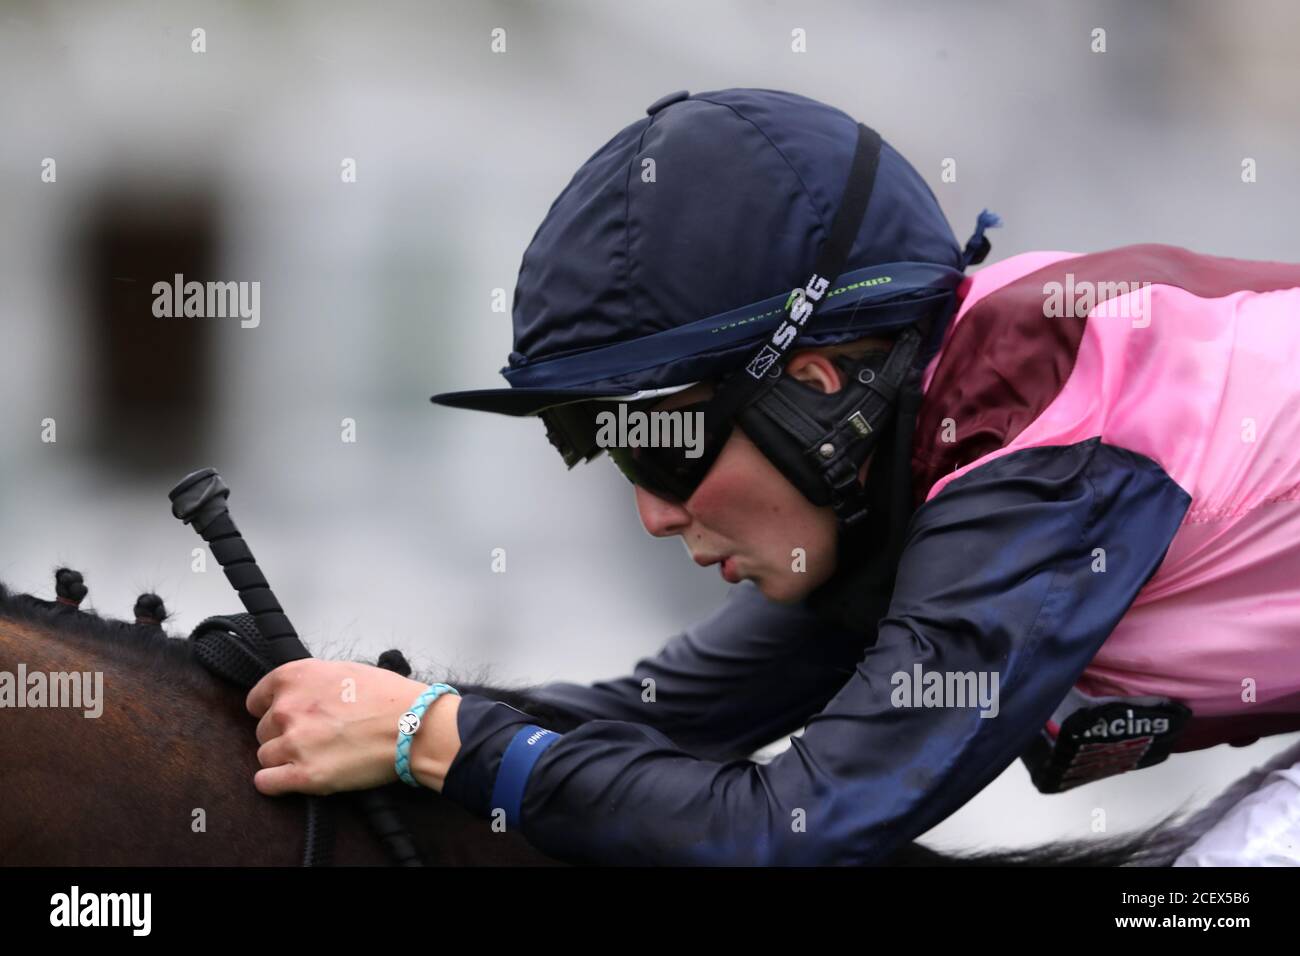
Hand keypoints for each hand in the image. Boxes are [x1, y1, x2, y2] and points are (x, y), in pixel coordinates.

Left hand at [246, 659, 461, 795]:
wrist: (413, 726)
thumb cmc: (389, 697)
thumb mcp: (345, 669)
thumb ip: (313, 681)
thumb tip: (301, 694)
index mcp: (296, 677)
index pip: (257, 698)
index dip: (269, 709)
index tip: (283, 718)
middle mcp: (288, 708)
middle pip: (262, 729)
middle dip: (283, 734)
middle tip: (312, 737)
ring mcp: (294, 743)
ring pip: (265, 756)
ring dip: (283, 758)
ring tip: (313, 756)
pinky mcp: (304, 776)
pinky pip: (266, 782)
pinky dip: (275, 783)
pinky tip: (293, 778)